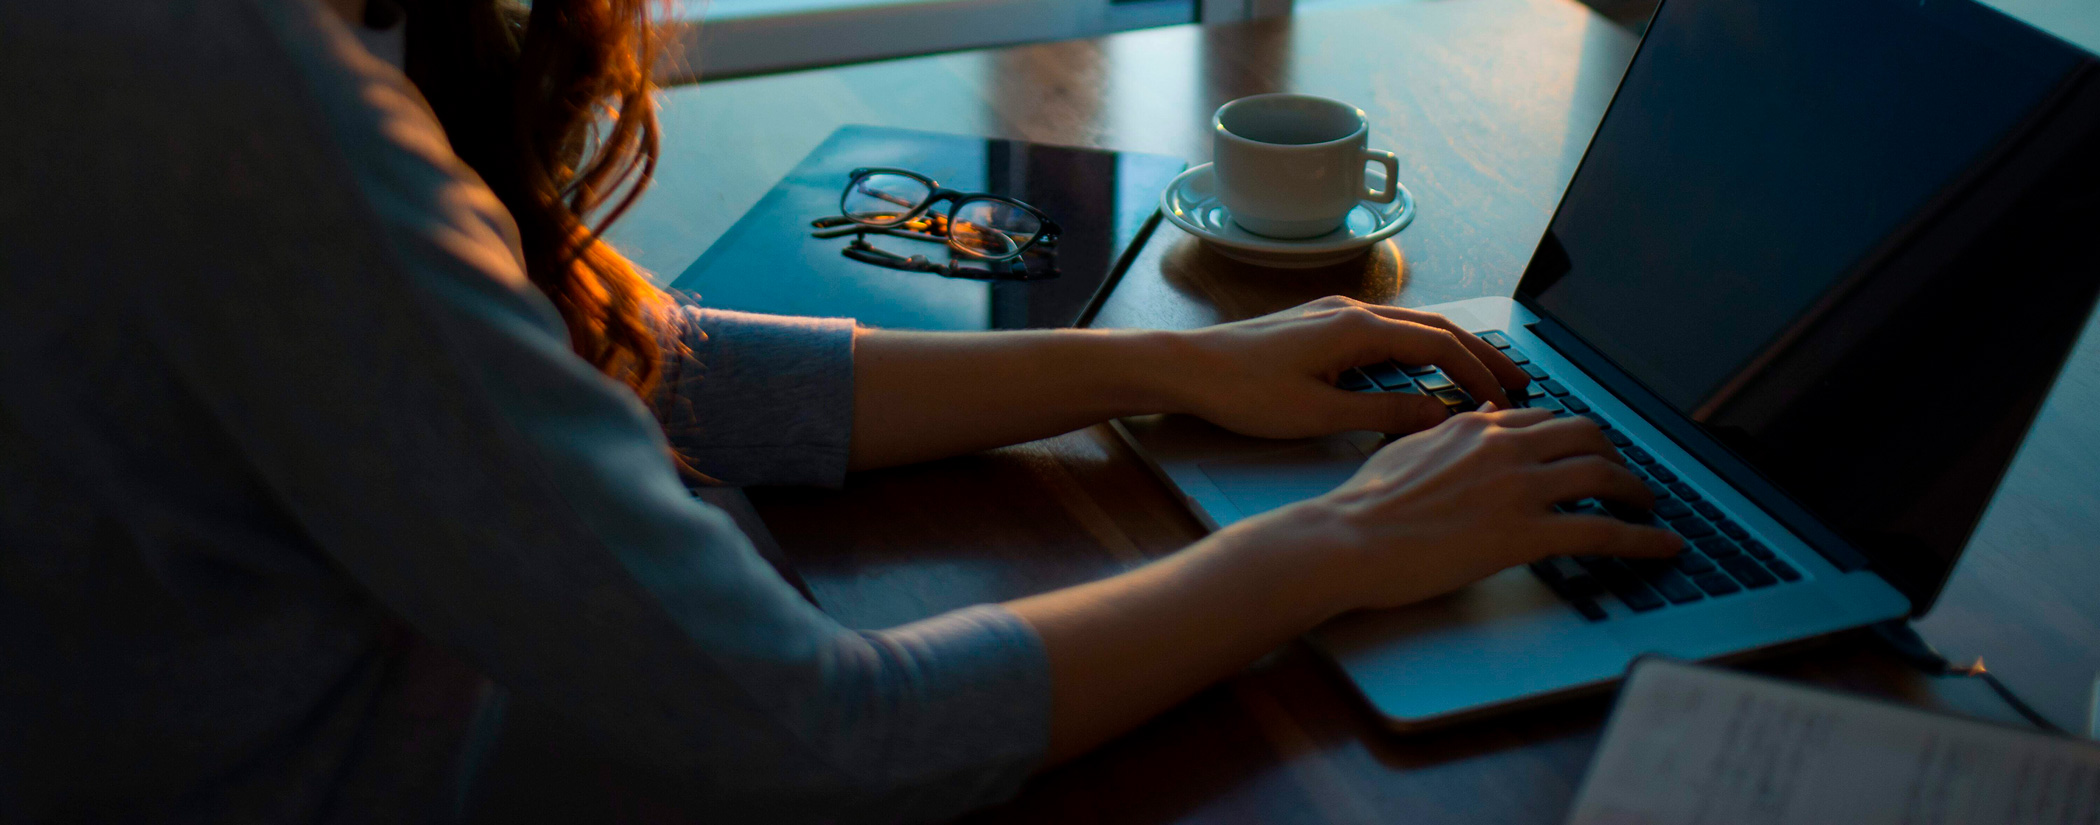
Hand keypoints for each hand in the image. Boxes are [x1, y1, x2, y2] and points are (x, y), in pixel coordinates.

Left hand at [1166, 296, 1531, 438]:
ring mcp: (1335, 314)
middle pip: (1436, 327)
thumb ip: (1383, 414)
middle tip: (1520, 380)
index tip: (1508, 401)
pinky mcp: (1319, 324)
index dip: (1480, 373)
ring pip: (1412, 326)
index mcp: (1358, 329)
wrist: (1186, 367)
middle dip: (1481, 353)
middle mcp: (1352, 311)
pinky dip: (1419, 347)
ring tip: (1483, 375)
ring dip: (1452, 349)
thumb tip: (1439, 417)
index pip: (1440, 345)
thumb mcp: (1318, 414)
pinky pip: (1387, 330)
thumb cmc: (1242, 391)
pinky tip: (1423, 369)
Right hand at [1233, 406, 1682, 614]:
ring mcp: (1519, 488)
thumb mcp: (1404, 449)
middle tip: (1624, 480)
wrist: (1347, 540)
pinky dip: (1643, 539)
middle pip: (1587, 435)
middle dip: (1615, 455)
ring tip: (1648, 510)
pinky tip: (1664, 548)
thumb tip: (1464, 426)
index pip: (1545, 419)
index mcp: (1475, 427)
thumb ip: (1444, 436)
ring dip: (1637, 493)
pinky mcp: (1525, 533)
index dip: (1574, 437)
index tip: (1585, 454)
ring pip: (1604, 475)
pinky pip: (1603, 531)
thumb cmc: (1362, 506)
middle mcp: (1505, 446)